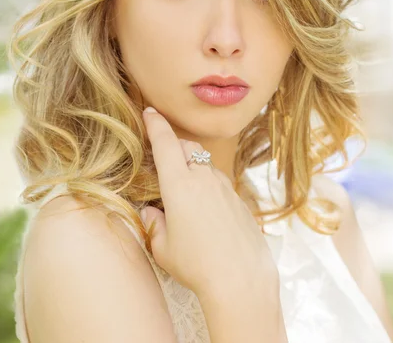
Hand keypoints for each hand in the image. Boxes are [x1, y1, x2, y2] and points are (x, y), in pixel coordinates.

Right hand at [140, 107, 277, 296]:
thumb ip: (154, 225)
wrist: (241, 280)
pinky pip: (219, 184)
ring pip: (205, 165)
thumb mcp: (163, 248)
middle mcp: (204, 179)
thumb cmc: (197, 265)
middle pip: (187, 147)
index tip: (150, 111)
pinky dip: (208, 187)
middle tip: (164, 161)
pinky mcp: (239, 201)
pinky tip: (205, 214)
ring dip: (192, 169)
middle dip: (174, 146)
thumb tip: (151, 214)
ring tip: (184, 196)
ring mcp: (225, 188)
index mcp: (179, 185)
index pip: (165, 143)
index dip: (155, 124)